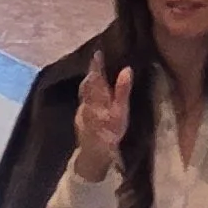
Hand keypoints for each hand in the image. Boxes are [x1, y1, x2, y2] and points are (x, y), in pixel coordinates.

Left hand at [73, 56, 131, 183]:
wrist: (94, 155)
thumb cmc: (110, 132)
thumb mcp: (120, 112)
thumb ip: (122, 91)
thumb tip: (126, 69)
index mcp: (97, 96)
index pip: (95, 76)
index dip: (96, 64)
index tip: (98, 52)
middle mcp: (87, 101)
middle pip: (87, 83)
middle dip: (91, 71)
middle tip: (95, 61)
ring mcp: (82, 111)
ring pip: (84, 93)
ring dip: (88, 82)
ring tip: (93, 74)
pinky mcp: (80, 120)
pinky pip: (84, 102)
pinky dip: (88, 94)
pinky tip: (92, 96)